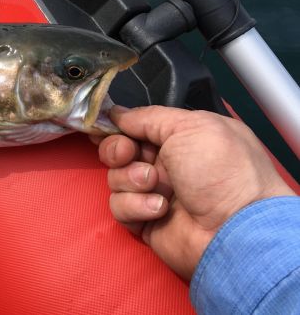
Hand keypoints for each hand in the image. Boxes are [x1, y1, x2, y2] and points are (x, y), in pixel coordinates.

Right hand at [96, 105, 295, 279]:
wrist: (235, 229)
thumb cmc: (219, 169)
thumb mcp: (190, 126)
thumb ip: (148, 117)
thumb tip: (116, 113)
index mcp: (180, 138)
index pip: (137, 126)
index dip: (119, 125)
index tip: (107, 125)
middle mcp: (166, 164)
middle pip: (119, 150)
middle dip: (117, 149)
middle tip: (128, 154)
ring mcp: (154, 193)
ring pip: (116, 177)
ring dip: (131, 179)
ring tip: (155, 185)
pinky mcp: (145, 220)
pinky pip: (120, 207)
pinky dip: (135, 205)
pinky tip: (159, 209)